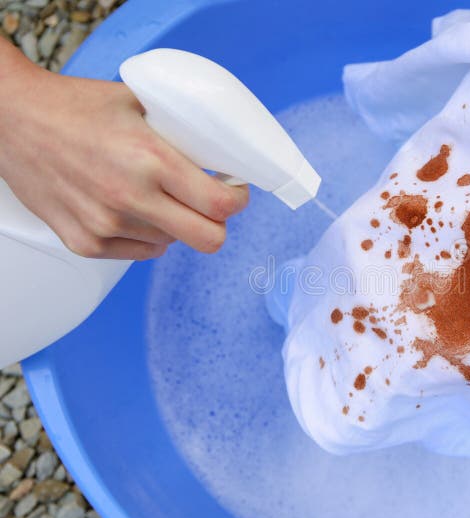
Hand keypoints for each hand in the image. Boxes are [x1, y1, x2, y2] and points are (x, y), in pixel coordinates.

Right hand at [0, 40, 248, 259]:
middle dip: (216, 222)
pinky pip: (140, 252)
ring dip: (174, 223)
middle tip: (208, 203)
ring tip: (154, 194)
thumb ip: (181, 131)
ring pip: (173, 243)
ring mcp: (105, 225)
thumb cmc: (75, 107)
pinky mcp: (84, 243)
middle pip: (208, 239)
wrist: (11, 119)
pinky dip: (145, 235)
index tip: (234, 190)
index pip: (221, 205)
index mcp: (151, 160)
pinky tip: (130, 208)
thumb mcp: (140, 103)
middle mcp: (130, 198)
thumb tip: (221, 151)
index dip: (237, 199)